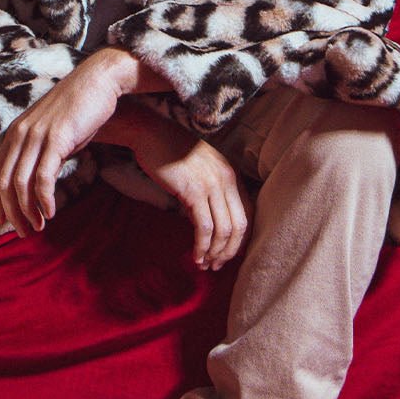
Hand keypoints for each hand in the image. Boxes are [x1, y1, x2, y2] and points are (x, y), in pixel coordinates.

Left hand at [0, 48, 155, 235]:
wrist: (98, 81)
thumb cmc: (78, 108)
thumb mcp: (51, 130)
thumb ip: (38, 151)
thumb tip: (34, 180)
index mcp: (16, 132)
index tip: (3, 221)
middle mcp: (20, 133)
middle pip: (4, 183)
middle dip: (11, 212)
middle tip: (24, 232)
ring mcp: (37, 136)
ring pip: (21, 184)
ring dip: (27, 211)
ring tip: (38, 226)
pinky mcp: (56, 139)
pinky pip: (43, 178)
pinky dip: (44, 200)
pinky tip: (51, 212)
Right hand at [126, 111, 252, 269]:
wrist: (152, 133)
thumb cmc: (172, 151)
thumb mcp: (201, 169)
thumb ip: (210, 191)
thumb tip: (208, 223)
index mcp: (232, 174)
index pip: (247, 215)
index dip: (239, 239)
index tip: (227, 254)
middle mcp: (227, 179)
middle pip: (239, 226)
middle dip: (229, 251)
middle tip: (217, 265)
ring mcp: (212, 185)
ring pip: (223, 230)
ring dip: (215, 252)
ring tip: (204, 264)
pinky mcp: (194, 191)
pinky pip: (204, 227)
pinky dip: (202, 246)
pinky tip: (195, 255)